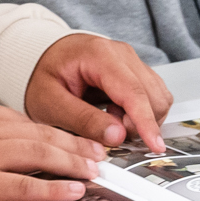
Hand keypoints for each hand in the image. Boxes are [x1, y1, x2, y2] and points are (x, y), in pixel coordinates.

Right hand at [0, 96, 112, 200]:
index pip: (24, 120)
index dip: (54, 131)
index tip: (74, 139)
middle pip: (41, 133)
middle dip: (74, 144)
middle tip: (99, 154)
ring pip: (40, 154)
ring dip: (72, 163)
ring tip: (94, 172)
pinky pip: (23, 183)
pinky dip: (51, 187)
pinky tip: (71, 192)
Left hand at [26, 32, 172, 152]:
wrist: (41, 58)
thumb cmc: (42, 76)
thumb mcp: (51, 103)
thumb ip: (83, 120)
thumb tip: (117, 137)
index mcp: (99, 55)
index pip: (133, 92)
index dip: (146, 122)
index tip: (154, 146)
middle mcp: (122, 54)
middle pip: (153, 96)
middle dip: (139, 124)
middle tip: (109, 134)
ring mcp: (132, 61)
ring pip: (158, 97)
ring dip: (141, 119)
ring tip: (109, 121)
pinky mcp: (135, 71)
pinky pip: (152, 97)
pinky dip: (141, 114)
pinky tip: (116, 115)